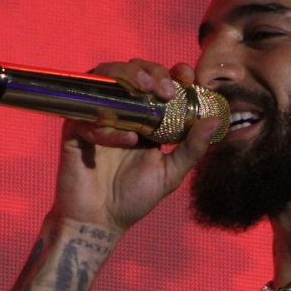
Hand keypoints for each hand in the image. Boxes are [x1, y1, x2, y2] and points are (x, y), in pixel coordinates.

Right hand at [48, 59, 220, 234]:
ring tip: (147, 91)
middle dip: (153, 72)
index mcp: (147, 116)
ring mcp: (97, 116)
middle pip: (133, 69)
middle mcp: (122, 110)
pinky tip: (128, 140)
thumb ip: (192, 148)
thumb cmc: (135, 197)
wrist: (100, 221)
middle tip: (167, 89)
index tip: (187, 76)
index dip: (173, 72)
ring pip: (105, 76)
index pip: (158, 80)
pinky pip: (88, 114)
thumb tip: (216, 121)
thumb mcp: (171, 173)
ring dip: (128, 77)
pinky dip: (110, 124)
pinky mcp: (74, 129)